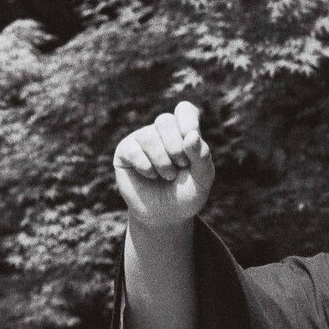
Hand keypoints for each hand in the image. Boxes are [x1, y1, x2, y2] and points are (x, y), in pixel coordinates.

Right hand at [114, 101, 214, 232]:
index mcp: (183, 132)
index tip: (191, 139)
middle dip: (175, 147)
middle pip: (165, 120)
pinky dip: (146, 166)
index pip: (184, 110)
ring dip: (162, 161)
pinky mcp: (125, 151)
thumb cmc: (186, 195)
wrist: (165, 218)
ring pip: (149, 136)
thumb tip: (192, 135)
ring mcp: (142, 139)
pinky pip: (134, 150)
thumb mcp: (202, 179)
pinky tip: (150, 176)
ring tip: (167, 175)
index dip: (188, 121)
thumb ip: (202, 157)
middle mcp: (161, 132)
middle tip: (181, 166)